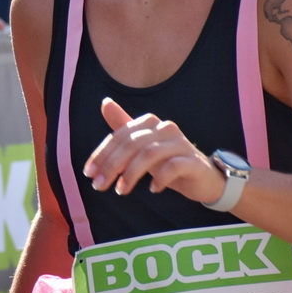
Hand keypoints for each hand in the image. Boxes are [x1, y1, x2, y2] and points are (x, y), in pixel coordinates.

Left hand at [85, 97, 223, 200]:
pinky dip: (160, 178)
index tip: (89, 173)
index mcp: (150, 123)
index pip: (120, 136)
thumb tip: (105, 103)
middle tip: (99, 186)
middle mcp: (165, 128)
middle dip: (112, 165)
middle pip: (132, 144)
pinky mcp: (193, 160)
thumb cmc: (167, 162)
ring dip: (131, 174)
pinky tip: (152, 189)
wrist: (202, 178)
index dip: (102, 154)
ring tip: (121, 190)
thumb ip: (123, 128)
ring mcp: (181, 143)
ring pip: (150, 153)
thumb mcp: (141, 148)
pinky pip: (173, 166)